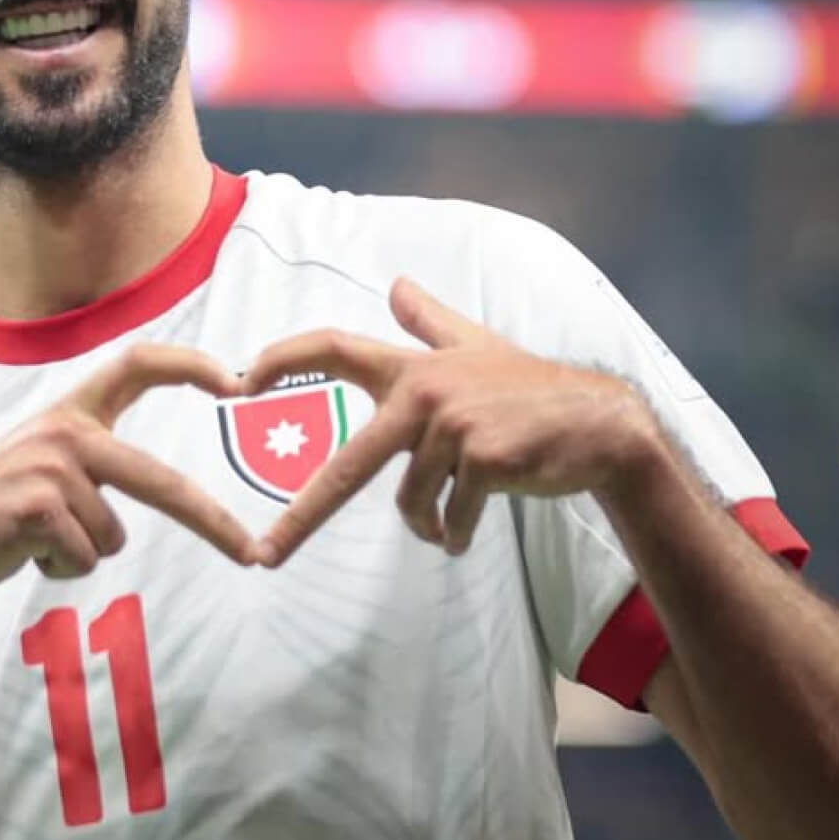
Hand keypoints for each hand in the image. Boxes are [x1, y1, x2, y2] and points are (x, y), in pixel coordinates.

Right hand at [0, 343, 257, 611]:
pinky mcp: (37, 507)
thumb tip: (169, 485)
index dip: (189, 366)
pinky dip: (59, 569)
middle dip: (212, 523)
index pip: (137, 364)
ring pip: (112, 536)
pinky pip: (84, 558)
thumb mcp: (44, 467)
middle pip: (160, 480)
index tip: (238, 382)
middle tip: (252, 556)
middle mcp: (63, 431)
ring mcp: (49, 467)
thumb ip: (94, 460)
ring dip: (80, 554)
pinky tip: (22, 553)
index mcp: (70, 413)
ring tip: (35, 541)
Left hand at [244, 278, 655, 566]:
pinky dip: (456, 533)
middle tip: (267, 554)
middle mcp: (423, 391)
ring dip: (428, 523)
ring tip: (450, 522)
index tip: (239, 383)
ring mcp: (453, 426)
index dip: (282, 359)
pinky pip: (450, 517)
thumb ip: (430, 321)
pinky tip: (470, 527)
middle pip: (348, 464)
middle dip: (302, 517)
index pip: (333, 347)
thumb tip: (397, 285)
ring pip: (411, 501)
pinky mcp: (484, 459)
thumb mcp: (477, 345)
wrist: (599, 425)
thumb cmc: (529, 389)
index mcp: (411, 367)